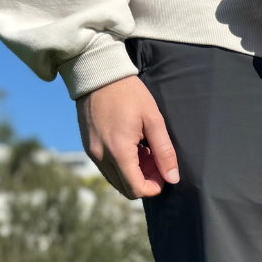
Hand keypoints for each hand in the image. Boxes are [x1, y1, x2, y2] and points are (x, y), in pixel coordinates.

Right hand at [76, 77, 178, 199]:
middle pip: (126, 189)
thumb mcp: (153, 120)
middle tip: (156, 160)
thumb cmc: (129, 93)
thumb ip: (164, 152)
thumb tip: (173, 178)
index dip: (154, 187)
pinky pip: (107, 168)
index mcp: (118, 151)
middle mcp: (101, 156)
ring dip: (134, 174)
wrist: (96, 71)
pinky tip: (132, 146)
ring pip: (116, 180)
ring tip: (145, 150)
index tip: (163, 172)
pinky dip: (122, 165)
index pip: (136, 189)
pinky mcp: (88, 146)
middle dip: (145, 181)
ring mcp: (92, 152)